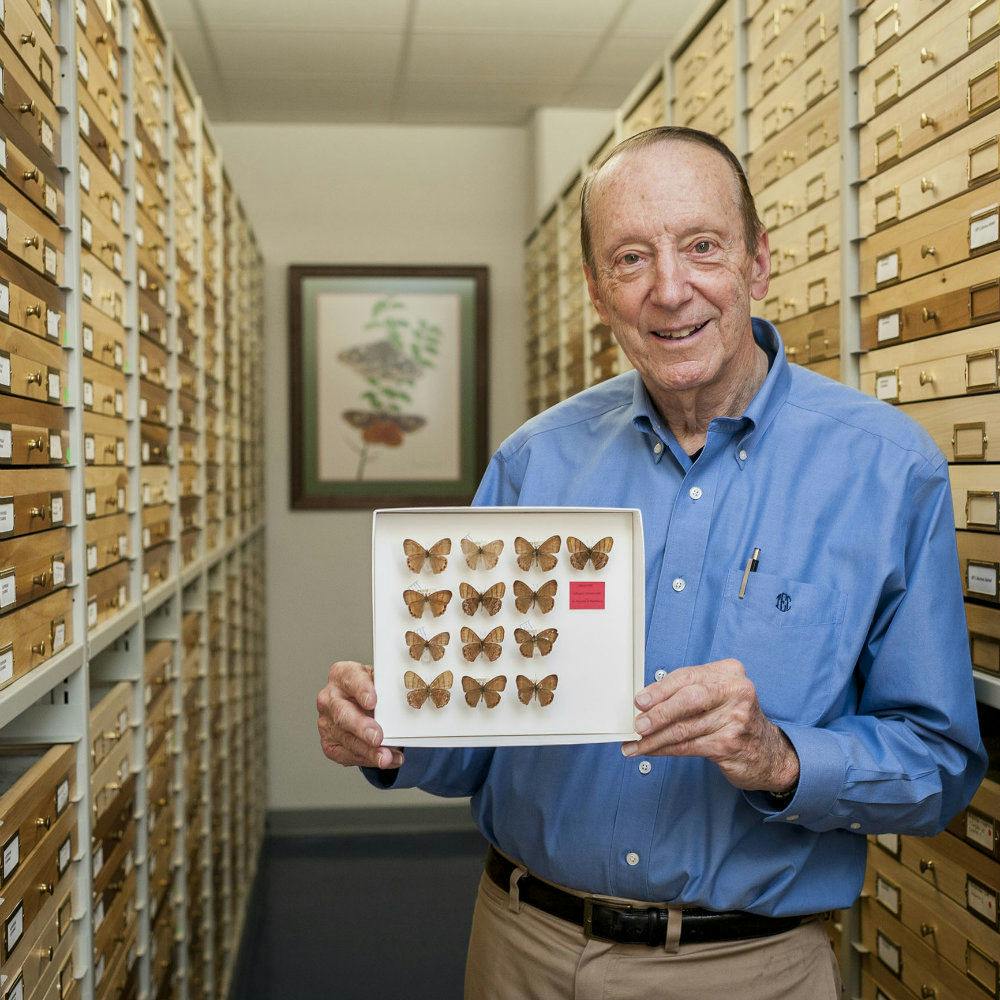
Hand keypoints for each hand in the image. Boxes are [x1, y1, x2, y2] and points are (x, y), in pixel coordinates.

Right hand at [317, 660, 403, 769]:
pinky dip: (368, 760)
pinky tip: (384, 760)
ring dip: (368, 751)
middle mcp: (329, 697)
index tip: (373, 701)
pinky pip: (346, 755)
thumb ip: (389, 689)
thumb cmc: (375, 691)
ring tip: (387, 757)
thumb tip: (409, 700)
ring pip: (346, 738)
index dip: (362, 690)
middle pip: (342, 713)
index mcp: (342, 674)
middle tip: (377, 737)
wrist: (365, 706)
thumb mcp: (382, 683)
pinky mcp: (329, 742)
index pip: (351, 679)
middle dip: (361, 727)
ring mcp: (326, 721)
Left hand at [623, 658, 798, 792]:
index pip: (687, 677)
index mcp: (729, 672)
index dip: (659, 690)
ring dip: (655, 738)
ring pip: (685, 728)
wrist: (768, 753)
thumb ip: (687, 692)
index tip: (639, 701)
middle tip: (637, 724)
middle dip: (658, 713)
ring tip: (636, 744)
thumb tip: (646, 702)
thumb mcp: (716, 696)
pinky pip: (689, 746)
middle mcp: (736, 692)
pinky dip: (666, 749)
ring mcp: (736, 719)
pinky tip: (652, 751)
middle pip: (688, 700)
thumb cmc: (733, 718)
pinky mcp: (730, 744)